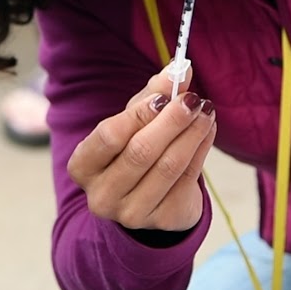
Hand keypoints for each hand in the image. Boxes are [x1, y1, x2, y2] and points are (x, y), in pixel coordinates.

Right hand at [67, 67, 217, 232]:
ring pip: (169, 167)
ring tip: (206, 110)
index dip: (139, 114)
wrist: (145, 199)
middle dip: (172, 122)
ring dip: (193, 133)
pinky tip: (207, 130)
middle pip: (141, 152)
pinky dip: (201, 149)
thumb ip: (152, 95)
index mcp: (83, 167)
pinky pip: (188, 179)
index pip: (109, 136)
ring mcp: (132, 213)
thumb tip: (181, 69)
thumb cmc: (131, 151)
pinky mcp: (163, 221)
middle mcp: (102, 195)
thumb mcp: (133, 122)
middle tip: (193, 99)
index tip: (164, 96)